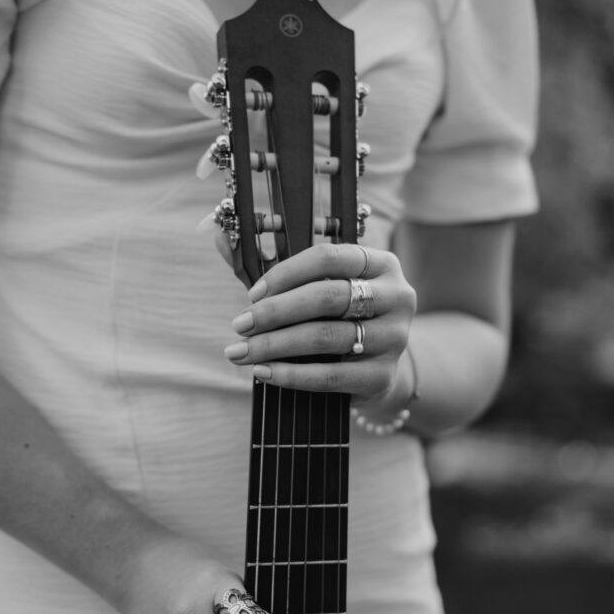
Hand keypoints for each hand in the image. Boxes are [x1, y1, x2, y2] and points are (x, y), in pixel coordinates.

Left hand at [224, 244, 416, 403]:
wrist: (378, 371)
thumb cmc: (340, 321)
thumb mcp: (318, 290)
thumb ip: (274, 267)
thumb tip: (217, 237)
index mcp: (381, 264)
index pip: (329, 258)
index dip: (286, 273)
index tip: (252, 293)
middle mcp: (395, 296)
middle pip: (326, 297)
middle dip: (275, 312)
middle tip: (240, 325)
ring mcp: (394, 337)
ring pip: (325, 337)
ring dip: (274, 345)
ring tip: (241, 352)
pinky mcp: (383, 376)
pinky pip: (330, 376)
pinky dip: (291, 375)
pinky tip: (264, 372)